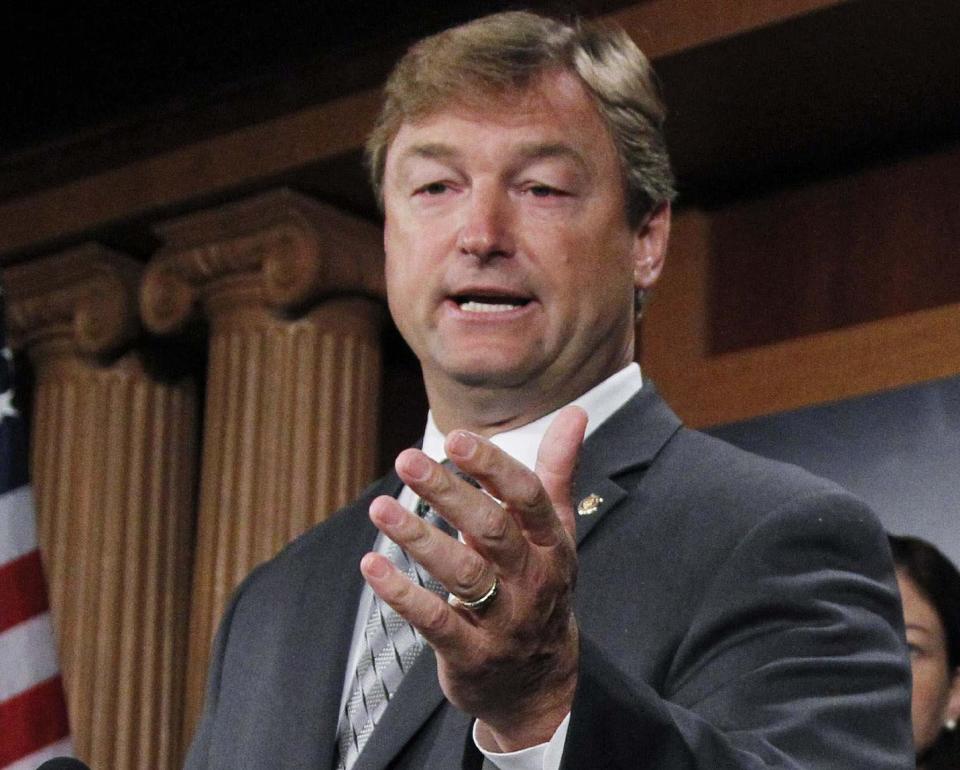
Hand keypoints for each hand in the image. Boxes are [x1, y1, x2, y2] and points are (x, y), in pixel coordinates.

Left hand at [360, 405, 587, 750]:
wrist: (540, 683)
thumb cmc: (541, 587)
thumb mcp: (556, 532)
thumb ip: (556, 472)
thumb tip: (575, 412)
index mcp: (552, 545)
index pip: (527, 498)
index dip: (492, 468)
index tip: (456, 439)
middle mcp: (532, 580)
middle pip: (491, 531)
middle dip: (448, 493)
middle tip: (406, 460)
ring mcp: (503, 621)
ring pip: (462, 574)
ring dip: (418, 538)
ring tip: (379, 507)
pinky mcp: (470, 654)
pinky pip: (435, 622)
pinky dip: (402, 595)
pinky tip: (371, 567)